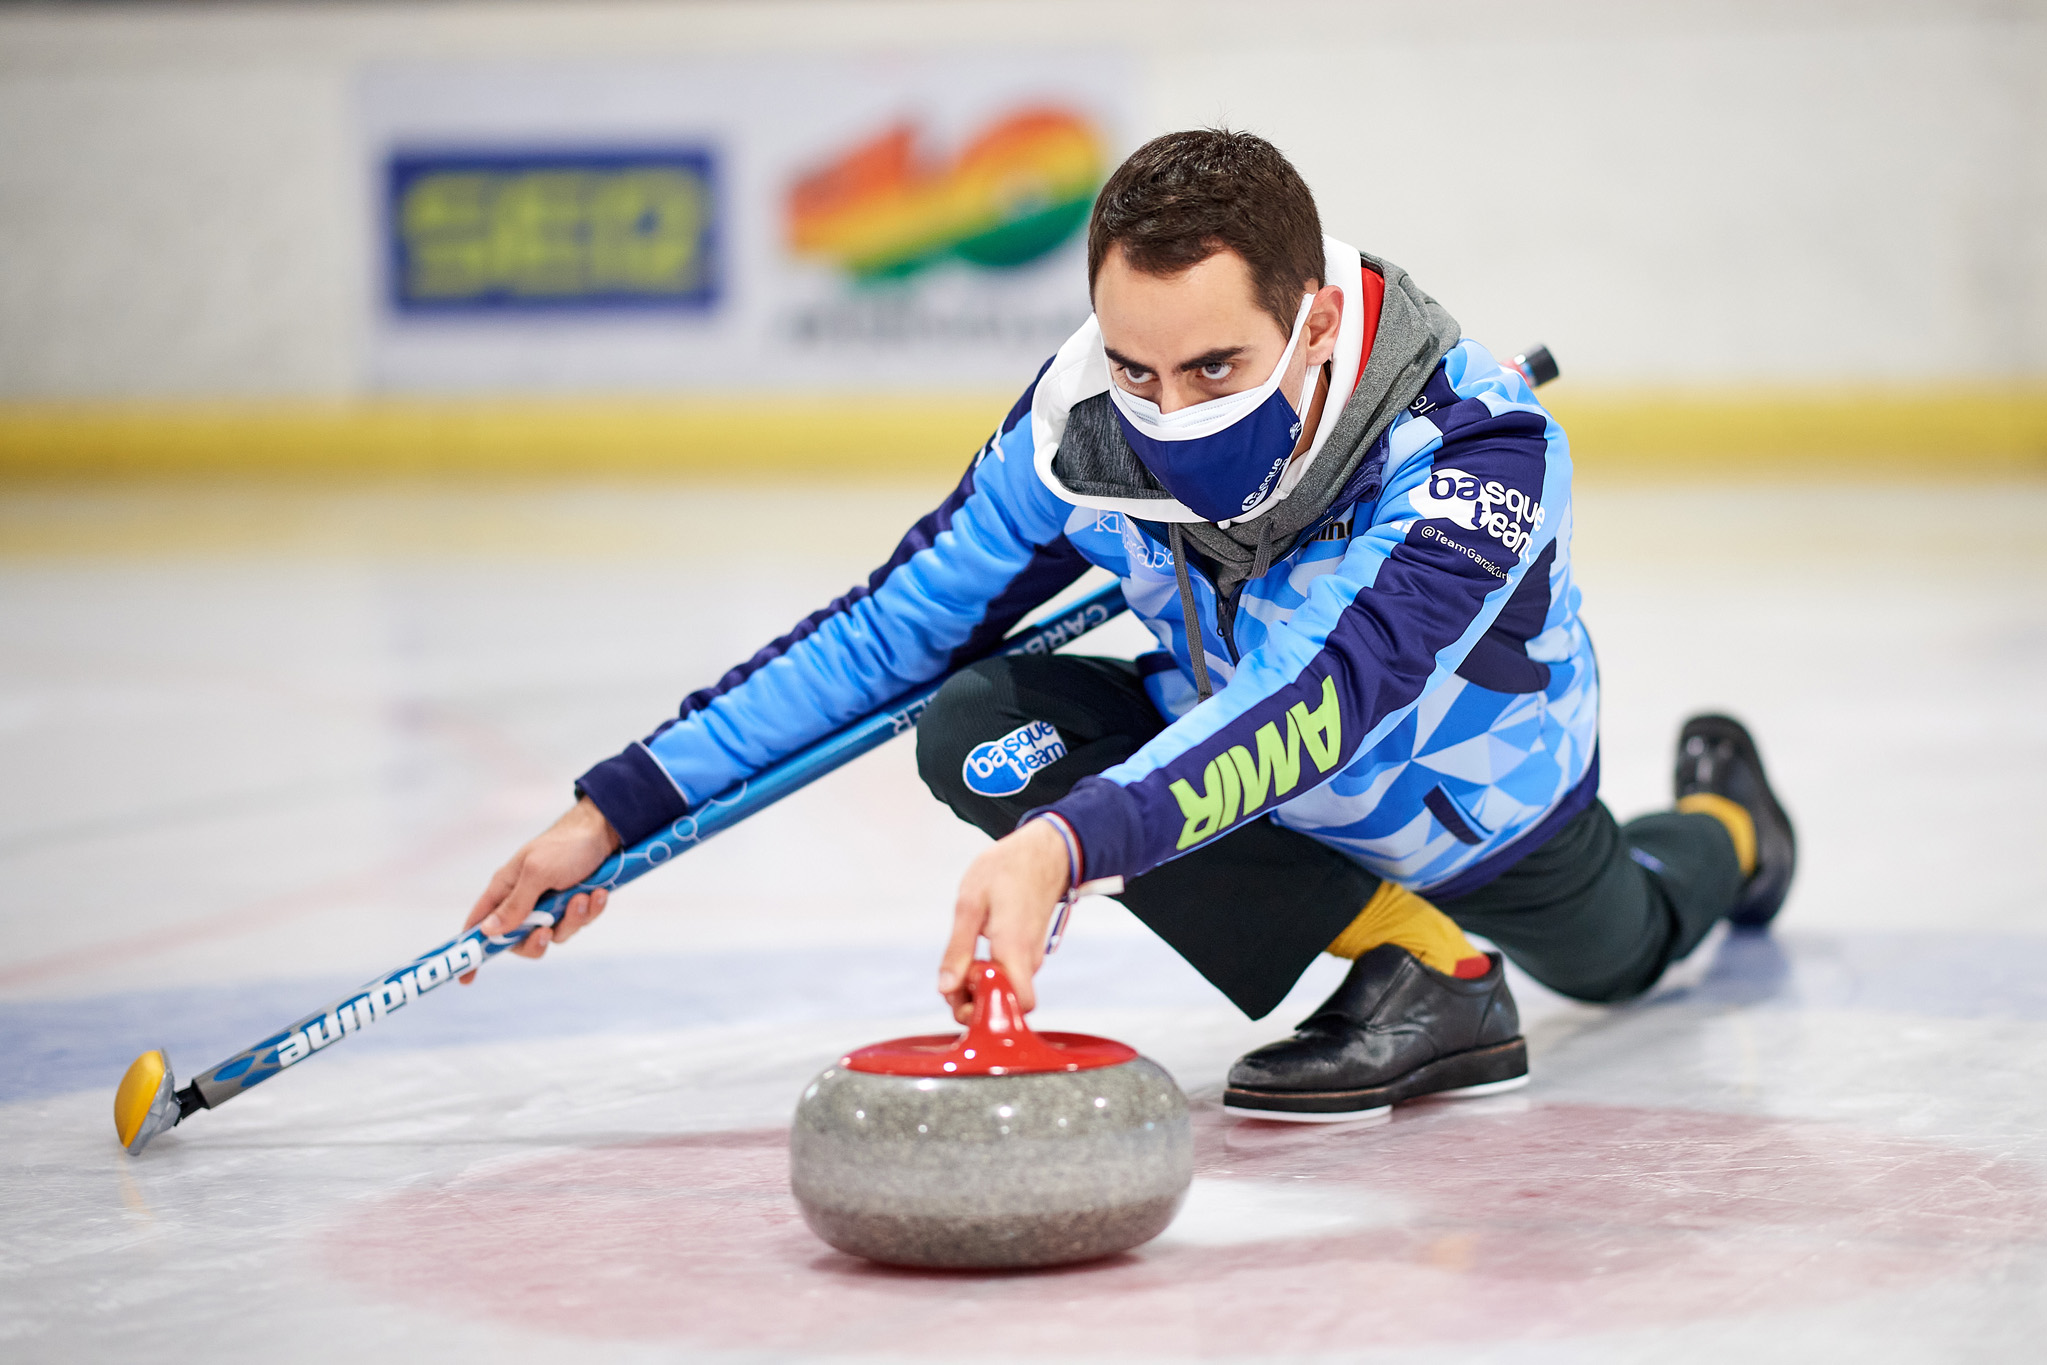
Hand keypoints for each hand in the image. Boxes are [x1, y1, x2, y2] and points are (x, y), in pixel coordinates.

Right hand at [459, 797, 621, 981]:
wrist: (606, 829)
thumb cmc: (565, 845)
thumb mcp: (537, 873)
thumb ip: (515, 904)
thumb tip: (488, 932)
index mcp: (505, 888)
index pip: (479, 924)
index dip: (472, 949)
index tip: (466, 979)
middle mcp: (525, 899)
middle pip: (519, 941)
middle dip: (536, 940)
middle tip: (547, 931)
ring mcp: (551, 904)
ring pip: (555, 934)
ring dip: (572, 919)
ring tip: (583, 896)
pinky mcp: (574, 904)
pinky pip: (578, 922)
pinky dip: (590, 911)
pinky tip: (598, 893)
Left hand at [938, 818, 1070, 1021]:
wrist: (1044, 852)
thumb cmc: (1006, 870)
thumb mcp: (970, 903)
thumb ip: (958, 948)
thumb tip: (945, 988)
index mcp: (1013, 949)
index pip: (1016, 1005)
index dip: (986, 1008)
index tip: (960, 988)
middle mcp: (1028, 959)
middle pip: (1008, 1003)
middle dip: (976, 1003)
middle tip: (952, 980)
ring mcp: (1032, 956)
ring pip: (1008, 990)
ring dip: (981, 987)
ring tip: (963, 960)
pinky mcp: (1029, 951)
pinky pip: (1010, 976)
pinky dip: (991, 975)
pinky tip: (976, 952)